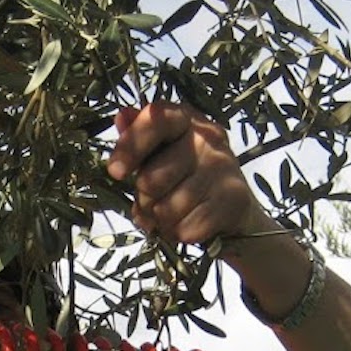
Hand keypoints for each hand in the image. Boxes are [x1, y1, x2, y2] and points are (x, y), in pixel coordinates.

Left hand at [105, 102, 267, 244]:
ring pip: (166, 209)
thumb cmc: (188, 178)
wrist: (235, 210)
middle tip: (155, 201)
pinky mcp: (233, 198)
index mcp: (186, 120)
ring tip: (172, 214)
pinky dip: (179, 233)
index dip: (130, 146)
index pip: (156, 120)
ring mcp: (223, 168)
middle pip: (152, 179)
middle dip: (145, 199)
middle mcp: (208, 139)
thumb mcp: (162, 154)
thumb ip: (140, 138)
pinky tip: (189, 224)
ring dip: (161, 221)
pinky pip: (185, 228)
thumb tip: (122, 117)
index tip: (115, 171)